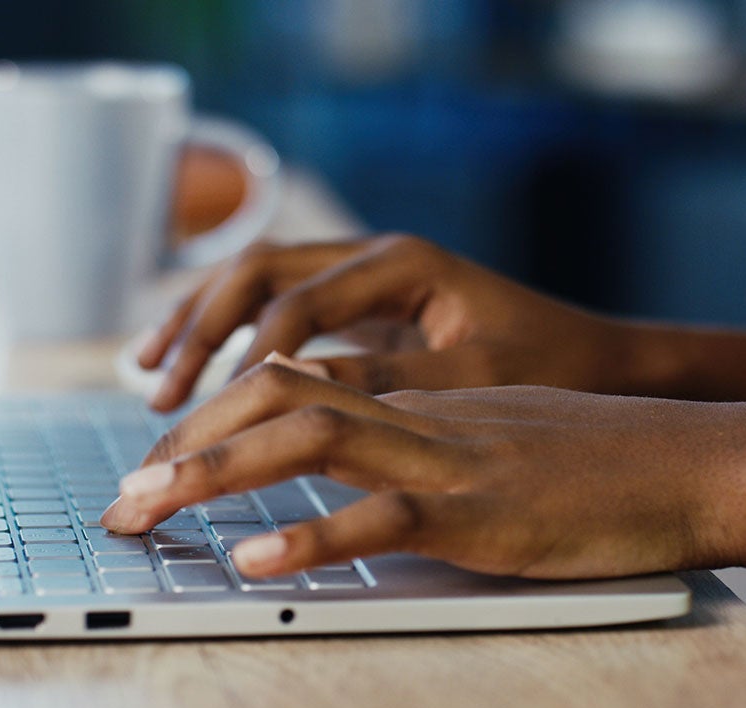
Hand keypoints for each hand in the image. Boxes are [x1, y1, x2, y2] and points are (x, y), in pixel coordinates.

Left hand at [100, 360, 745, 579]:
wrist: (695, 460)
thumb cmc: (605, 461)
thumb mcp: (500, 439)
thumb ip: (429, 447)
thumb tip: (364, 478)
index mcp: (417, 400)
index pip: (290, 383)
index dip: (212, 418)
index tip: (158, 464)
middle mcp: (418, 415)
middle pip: (275, 395)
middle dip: (185, 441)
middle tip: (122, 497)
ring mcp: (448, 458)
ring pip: (309, 439)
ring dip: (215, 473)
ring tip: (146, 510)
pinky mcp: (483, 512)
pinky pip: (384, 517)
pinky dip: (313, 539)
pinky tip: (256, 564)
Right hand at [138, 235, 632, 410]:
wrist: (597, 356)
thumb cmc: (550, 364)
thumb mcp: (473, 378)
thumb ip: (386, 380)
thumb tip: (291, 391)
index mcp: (403, 263)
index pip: (297, 302)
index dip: (243, 355)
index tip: (203, 411)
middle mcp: (374, 256)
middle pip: (257, 273)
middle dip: (199, 330)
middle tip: (158, 393)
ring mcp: (362, 277)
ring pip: (254, 282)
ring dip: (198, 325)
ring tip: (148, 376)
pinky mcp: (358, 308)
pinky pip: (273, 310)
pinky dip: (227, 337)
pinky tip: (195, 373)